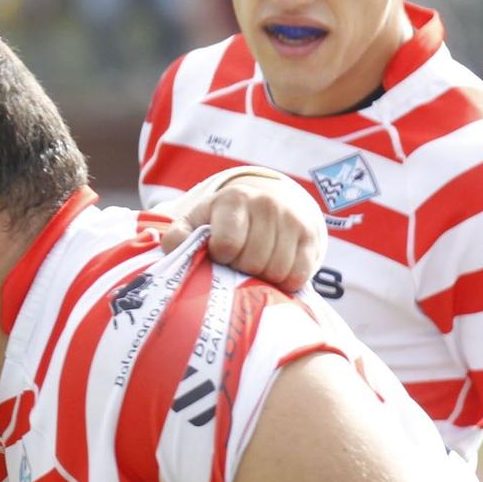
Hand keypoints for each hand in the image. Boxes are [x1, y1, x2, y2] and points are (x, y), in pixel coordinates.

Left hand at [159, 170, 325, 289]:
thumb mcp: (196, 223)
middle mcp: (267, 204)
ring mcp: (292, 219)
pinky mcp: (312, 236)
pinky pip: (298, 274)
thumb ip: (178, 236)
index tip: (220, 254)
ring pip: (277, 270)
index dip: (221, 257)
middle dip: (242, 269)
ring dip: (263, 277)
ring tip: (255, 266)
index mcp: (233, 200)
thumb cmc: (223, 222)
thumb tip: (170, 247)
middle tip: (239, 262)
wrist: (267, 204)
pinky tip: (274, 271)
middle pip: (253, 262)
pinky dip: (285, 281)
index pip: (227, 244)